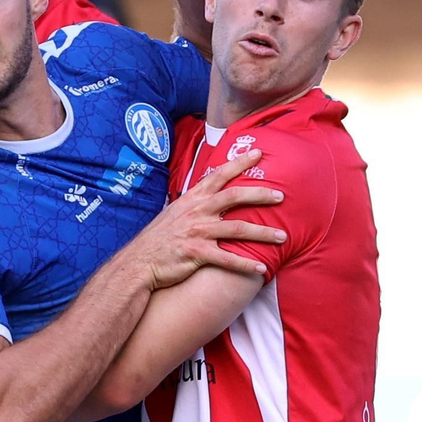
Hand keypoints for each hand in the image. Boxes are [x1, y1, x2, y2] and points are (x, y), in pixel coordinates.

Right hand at [126, 148, 284, 288]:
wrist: (139, 261)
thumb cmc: (159, 238)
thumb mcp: (175, 212)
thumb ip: (194, 203)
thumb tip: (210, 194)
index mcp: (192, 199)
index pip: (219, 175)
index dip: (239, 163)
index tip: (258, 154)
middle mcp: (197, 212)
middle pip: (234, 197)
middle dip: (260, 194)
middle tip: (281, 195)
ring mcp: (197, 232)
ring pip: (238, 229)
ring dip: (263, 233)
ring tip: (282, 236)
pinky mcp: (197, 254)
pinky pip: (227, 259)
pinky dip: (246, 264)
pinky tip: (261, 268)